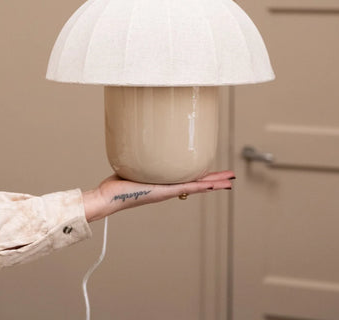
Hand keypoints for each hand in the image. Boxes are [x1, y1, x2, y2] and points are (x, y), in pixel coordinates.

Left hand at [82, 171, 234, 222]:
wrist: (107, 198)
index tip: (215, 172)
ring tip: (228, 183)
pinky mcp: (162, 192)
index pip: (188, 179)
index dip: (203, 176)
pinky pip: (186, 188)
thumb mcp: (134, 165)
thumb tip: (141, 140)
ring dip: (213, 185)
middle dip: (215, 181)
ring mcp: (167, 192)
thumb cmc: (116, 184)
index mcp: (164, 184)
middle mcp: (168, 189)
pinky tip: (211, 186)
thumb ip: (142, 156)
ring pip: (196, 187)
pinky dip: (200, 187)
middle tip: (231, 179)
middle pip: (198, 184)